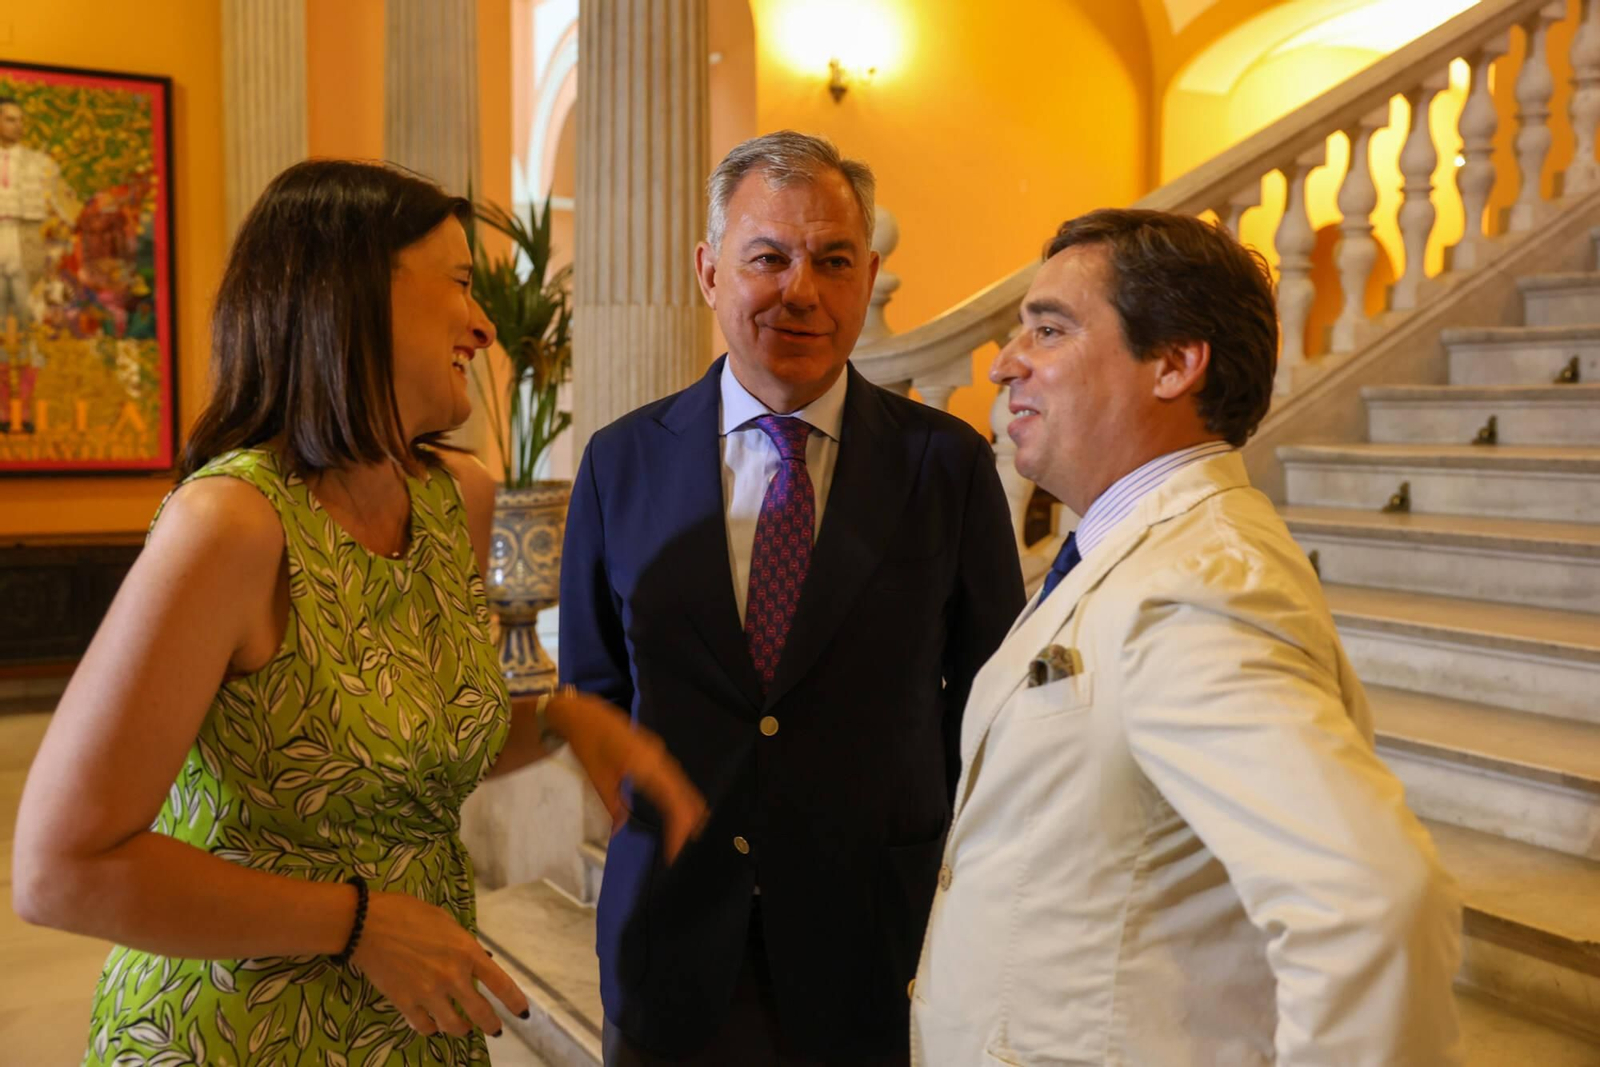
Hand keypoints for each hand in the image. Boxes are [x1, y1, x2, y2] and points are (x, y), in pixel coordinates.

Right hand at [351, 889, 529, 1036]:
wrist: (368, 923)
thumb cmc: (408, 913)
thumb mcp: (446, 922)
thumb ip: (463, 945)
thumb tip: (476, 961)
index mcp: (467, 952)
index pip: (501, 984)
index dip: (515, 1002)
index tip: (522, 1013)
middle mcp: (452, 976)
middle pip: (481, 1013)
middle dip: (491, 1025)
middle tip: (495, 1029)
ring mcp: (428, 993)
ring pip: (454, 1027)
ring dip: (462, 1029)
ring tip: (463, 1027)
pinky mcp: (405, 1003)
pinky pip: (425, 1027)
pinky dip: (432, 1029)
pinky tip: (433, 1025)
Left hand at [549, 691, 708, 861]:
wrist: (583, 713)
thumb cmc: (588, 744)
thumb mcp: (597, 778)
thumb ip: (613, 805)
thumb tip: (619, 831)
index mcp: (647, 766)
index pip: (673, 802)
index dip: (679, 828)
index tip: (677, 851)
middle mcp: (659, 759)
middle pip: (684, 794)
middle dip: (689, 822)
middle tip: (688, 848)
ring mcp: (659, 753)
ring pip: (682, 785)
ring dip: (687, 809)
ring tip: (689, 834)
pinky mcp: (655, 752)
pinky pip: (675, 777)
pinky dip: (680, 796)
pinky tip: (680, 808)